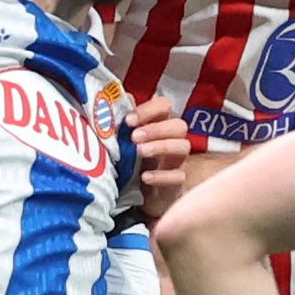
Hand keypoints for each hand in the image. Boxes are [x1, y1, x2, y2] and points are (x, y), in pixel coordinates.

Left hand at [131, 94, 190, 224]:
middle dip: (157, 129)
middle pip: (179, 125)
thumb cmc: (131, 161)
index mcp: (158, 124)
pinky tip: (145, 177)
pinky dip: (162, 176)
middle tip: (134, 138)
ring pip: (183, 147)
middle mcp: (172, 139)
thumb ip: (119, 120)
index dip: (149, 109)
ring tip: (140, 152)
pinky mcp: (176, 183)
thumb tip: (111, 99)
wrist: (137, 195)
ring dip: (161, 147)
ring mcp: (177, 161)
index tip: (128, 120)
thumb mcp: (122, 139)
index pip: (164, 106)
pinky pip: (179, 176)